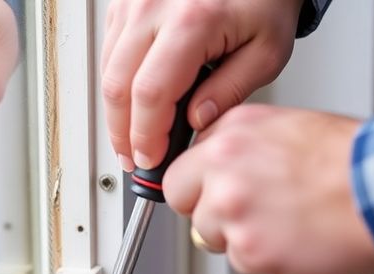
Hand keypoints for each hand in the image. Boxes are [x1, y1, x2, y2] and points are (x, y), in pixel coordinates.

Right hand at [101, 0, 303, 171]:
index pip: (151, 93)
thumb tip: (197, 122)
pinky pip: (109, 52)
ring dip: (116, 112)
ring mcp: (134, 1)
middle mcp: (154, 6)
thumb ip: (230, 92)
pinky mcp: (125, 3)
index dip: (146, 135)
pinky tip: (133, 103)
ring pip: (107, 71)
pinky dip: (117, 84)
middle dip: (123, 133)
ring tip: (132, 137)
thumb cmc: (264, 2)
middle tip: (135, 158)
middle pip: (118, 86)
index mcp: (192, 20)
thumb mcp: (266, 53)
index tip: (151, 157)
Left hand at [164, 105, 373, 273]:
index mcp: (233, 130)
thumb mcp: (288, 128)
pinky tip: (296, 240)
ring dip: (239, 238)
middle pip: (180, 198)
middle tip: (240, 215)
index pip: (186, 161)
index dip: (203, 182)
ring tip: (284, 225)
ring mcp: (233, 209)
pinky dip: (267, 259)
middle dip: (203, 211)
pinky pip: (241, 263)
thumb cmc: (352, 161)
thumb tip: (222, 172)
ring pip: (208, 236)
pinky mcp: (249, 249)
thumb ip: (245, 148)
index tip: (215, 192)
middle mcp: (224, 165)